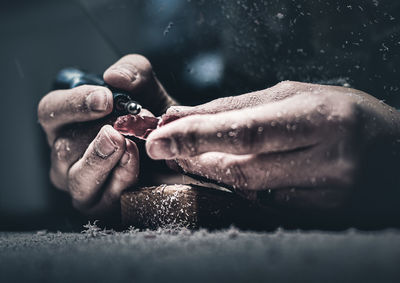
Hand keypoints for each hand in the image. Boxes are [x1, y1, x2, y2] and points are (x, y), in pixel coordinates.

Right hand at [38, 54, 173, 214]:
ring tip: (127, 144)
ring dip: (103, 159)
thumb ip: (134, 73)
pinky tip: (135, 163)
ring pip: (78, 178)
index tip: (105, 99)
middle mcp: (67, 156)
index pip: (50, 111)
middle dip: (96, 135)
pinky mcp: (101, 206)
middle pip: (63, 147)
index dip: (74, 104)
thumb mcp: (148, 89)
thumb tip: (115, 76)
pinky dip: (120, 180)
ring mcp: (81, 185)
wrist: (176, 150)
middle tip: (123, 126)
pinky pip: (101, 199)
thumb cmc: (152, 119)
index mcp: (67, 124)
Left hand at [146, 81, 399, 212]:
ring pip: (249, 190)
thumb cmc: (339, 113)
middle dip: (196, 158)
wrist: (390, 150)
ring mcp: (326, 195)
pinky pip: (266, 202)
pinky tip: (240, 170)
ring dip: (215, 172)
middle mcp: (327, 161)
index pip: (245, 132)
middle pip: (241, 170)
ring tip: (200, 155)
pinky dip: (243, 186)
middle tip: (170, 146)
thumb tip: (183, 115)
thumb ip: (236, 108)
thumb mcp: (292, 96)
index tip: (159, 138)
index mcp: (321, 119)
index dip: (197, 136)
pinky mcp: (321, 215)